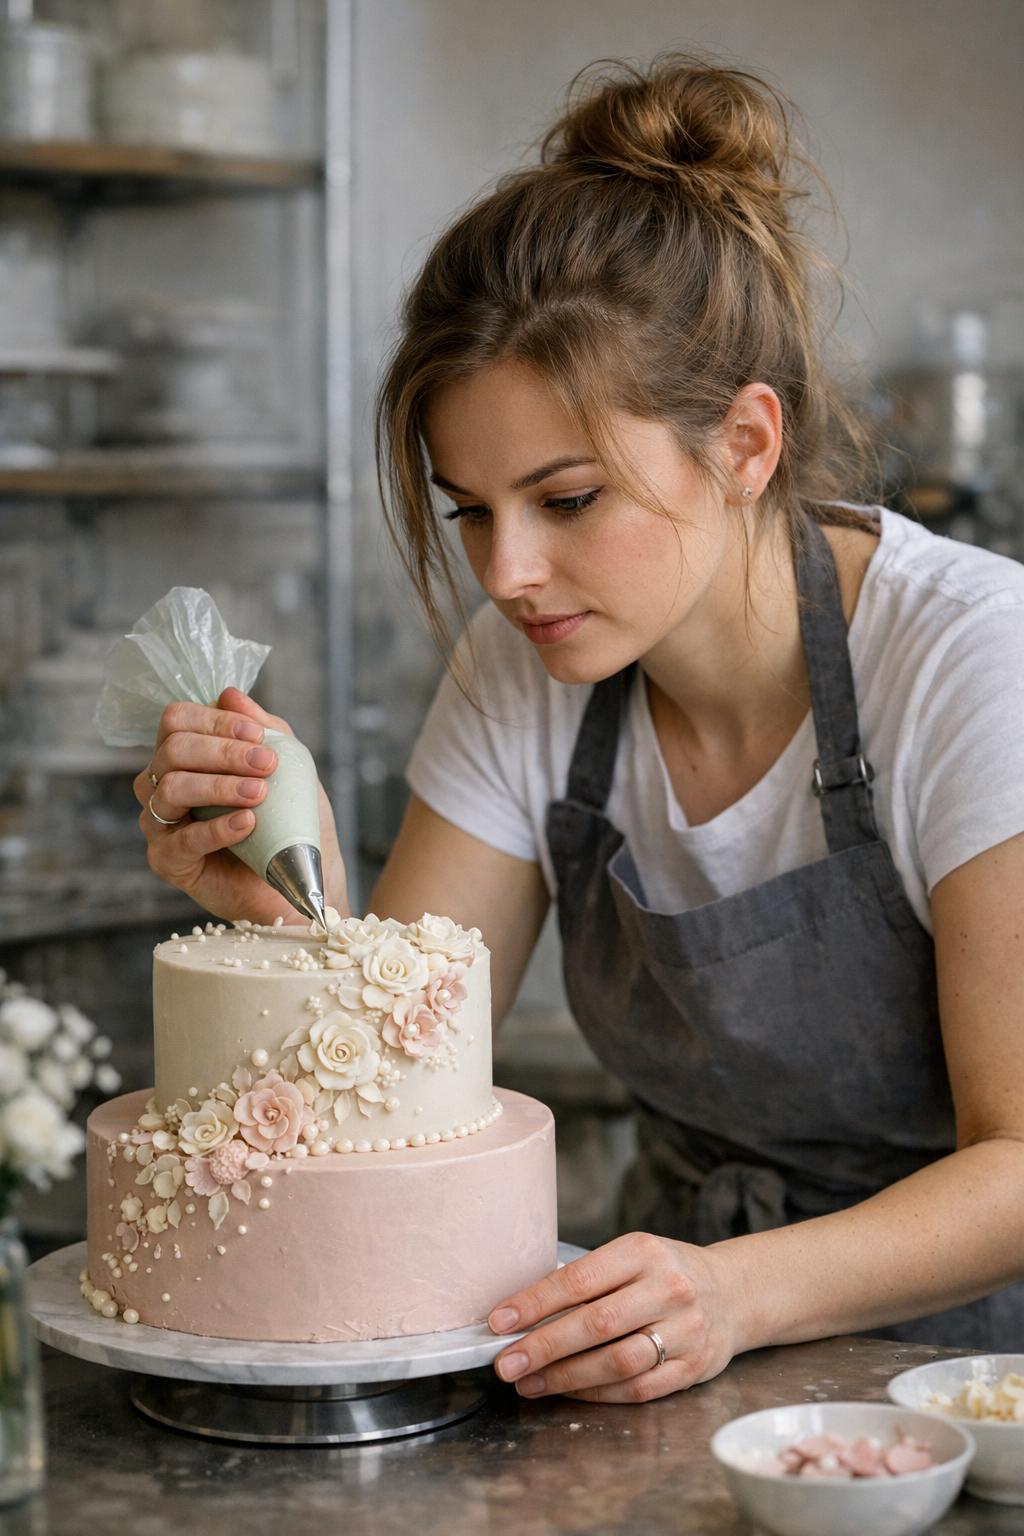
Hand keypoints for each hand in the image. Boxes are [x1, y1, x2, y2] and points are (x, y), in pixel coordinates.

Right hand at [134, 686, 346, 924]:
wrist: (302, 878)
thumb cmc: (290, 821)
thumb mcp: (289, 767)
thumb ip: (264, 729)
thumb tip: (229, 694)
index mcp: (187, 756)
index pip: (176, 720)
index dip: (215, 722)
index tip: (257, 736)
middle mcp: (164, 785)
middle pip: (172, 749)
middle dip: (222, 751)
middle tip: (266, 765)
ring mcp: (161, 823)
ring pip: (170, 787)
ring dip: (219, 785)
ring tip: (259, 794)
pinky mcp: (168, 861)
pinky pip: (181, 839)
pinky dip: (217, 828)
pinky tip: (247, 823)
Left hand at [488, 1232, 738, 1402]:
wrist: (734, 1293)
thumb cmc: (666, 1272)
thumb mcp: (634, 1255)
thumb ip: (590, 1278)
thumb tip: (525, 1311)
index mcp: (644, 1251)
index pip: (580, 1279)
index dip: (536, 1302)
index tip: (500, 1321)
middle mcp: (668, 1289)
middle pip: (596, 1324)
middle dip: (543, 1346)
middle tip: (505, 1362)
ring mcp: (685, 1331)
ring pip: (616, 1362)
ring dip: (565, 1377)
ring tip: (529, 1382)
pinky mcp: (693, 1368)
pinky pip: (637, 1388)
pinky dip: (596, 1393)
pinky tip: (568, 1390)